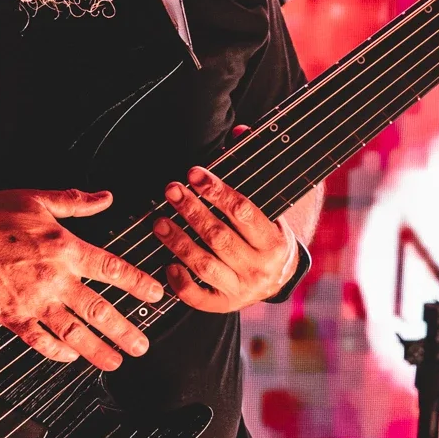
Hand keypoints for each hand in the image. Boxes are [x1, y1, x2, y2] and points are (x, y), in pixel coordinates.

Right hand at [0, 189, 164, 369]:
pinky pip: (39, 340)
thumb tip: (105, 198)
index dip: (138, 284)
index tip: (155, 295)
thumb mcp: (36, 198)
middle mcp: (53, 278)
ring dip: (97, 350)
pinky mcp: (11, 316)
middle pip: (98, 310)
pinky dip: (56, 351)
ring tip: (115, 361)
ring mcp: (32, 301)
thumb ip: (75, 202)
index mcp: (64, 248)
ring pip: (73, 332)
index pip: (112, 270)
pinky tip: (70, 357)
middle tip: (141, 345)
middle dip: (124, 330)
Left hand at [153, 166, 300, 314]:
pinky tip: (167, 263)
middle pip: (220, 237)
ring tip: (159, 221)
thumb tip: (238, 132)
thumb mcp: (269, 206)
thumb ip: (251, 170)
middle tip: (171, 190)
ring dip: (179, 241)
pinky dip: (181, 282)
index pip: (244, 212)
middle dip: (192, 211)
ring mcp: (241, 289)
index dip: (217, 192)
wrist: (279, 278)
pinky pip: (198, 297)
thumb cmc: (267, 235)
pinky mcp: (224, 305)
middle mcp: (260, 268)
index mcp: (274, 241)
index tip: (194, 174)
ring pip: (205, 265)